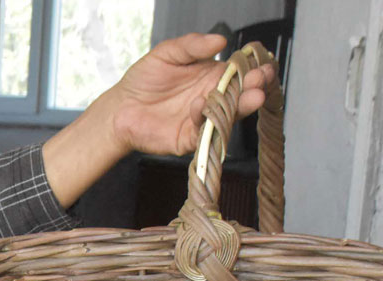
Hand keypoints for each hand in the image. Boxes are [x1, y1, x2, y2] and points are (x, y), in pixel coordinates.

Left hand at [104, 33, 272, 156]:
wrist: (120, 108)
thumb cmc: (144, 79)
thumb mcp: (167, 53)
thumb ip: (192, 45)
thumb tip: (220, 40)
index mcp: (213, 76)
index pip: (242, 71)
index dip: (254, 66)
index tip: (261, 61)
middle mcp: (214, 97)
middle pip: (243, 93)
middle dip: (256, 85)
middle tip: (261, 79)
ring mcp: (205, 118)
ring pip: (230, 114)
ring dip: (243, 105)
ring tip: (254, 96)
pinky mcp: (191, 138)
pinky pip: (205, 131)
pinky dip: (204, 119)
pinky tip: (199, 105)